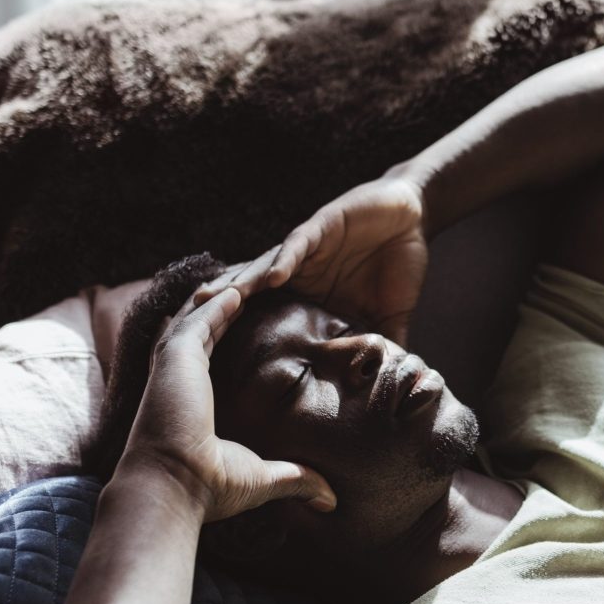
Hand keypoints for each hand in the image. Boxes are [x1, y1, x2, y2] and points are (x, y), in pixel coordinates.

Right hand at [120, 284, 335, 522]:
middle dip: (229, 303)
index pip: (210, 349)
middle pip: (205, 322)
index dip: (228, 330)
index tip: (253, 315)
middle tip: (258, 283)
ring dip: (230, 293)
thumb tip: (331, 500)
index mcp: (190, 394)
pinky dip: (225, 296)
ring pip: (204, 310)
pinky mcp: (177, 352)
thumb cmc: (209, 489)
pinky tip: (247, 284)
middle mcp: (178, 373)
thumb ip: (296, 479)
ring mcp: (174, 360)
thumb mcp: (262, 478)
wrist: (173, 488)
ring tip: (257, 272)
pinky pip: (204, 311)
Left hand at [196, 176, 427, 345]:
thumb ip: (383, 344)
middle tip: (190, 328)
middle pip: (253, 292)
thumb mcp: (391, 315)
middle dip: (224, 308)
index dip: (243, 334)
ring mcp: (307, 249)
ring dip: (244, 282)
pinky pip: (298, 244)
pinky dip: (285, 258)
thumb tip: (388, 386)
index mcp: (310, 295)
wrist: (414, 216)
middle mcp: (299, 272)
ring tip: (217, 298)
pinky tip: (273, 274)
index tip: (216, 361)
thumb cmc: (398, 264)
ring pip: (267, 267)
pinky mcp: (321, 226)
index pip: (270, 317)